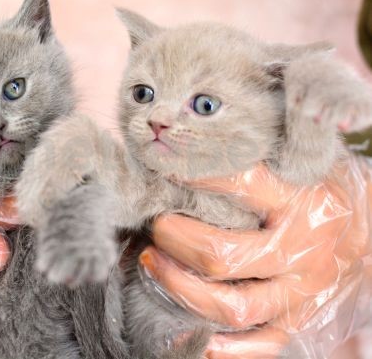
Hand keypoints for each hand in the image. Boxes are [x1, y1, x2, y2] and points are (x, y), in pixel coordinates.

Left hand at [139, 157, 371, 357]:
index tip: (163, 167)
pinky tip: (193, 331)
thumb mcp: (305, 162)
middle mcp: (301, 250)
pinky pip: (260, 344)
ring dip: (181, 289)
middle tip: (156, 224)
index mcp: (303, 202)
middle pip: (223, 255)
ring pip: (233, 306)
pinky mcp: (300, 321)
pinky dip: (225, 347)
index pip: (241, 184)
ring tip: (152, 264)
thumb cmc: (326, 190)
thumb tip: (200, 141)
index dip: (195, 176)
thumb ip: (262, 154)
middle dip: (176, 241)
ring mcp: (301, 293)